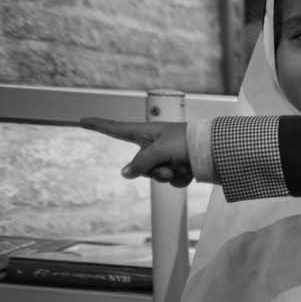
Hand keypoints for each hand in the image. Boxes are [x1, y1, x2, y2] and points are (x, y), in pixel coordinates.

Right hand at [79, 118, 193, 184]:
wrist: (218, 150)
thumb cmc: (188, 142)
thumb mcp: (159, 150)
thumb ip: (140, 163)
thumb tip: (125, 173)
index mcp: (148, 132)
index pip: (117, 129)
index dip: (99, 125)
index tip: (82, 120)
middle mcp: (156, 145)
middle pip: (140, 165)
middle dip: (154, 170)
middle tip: (171, 163)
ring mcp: (168, 157)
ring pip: (157, 176)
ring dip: (170, 175)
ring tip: (184, 165)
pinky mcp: (182, 167)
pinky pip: (173, 181)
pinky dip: (181, 179)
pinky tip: (192, 172)